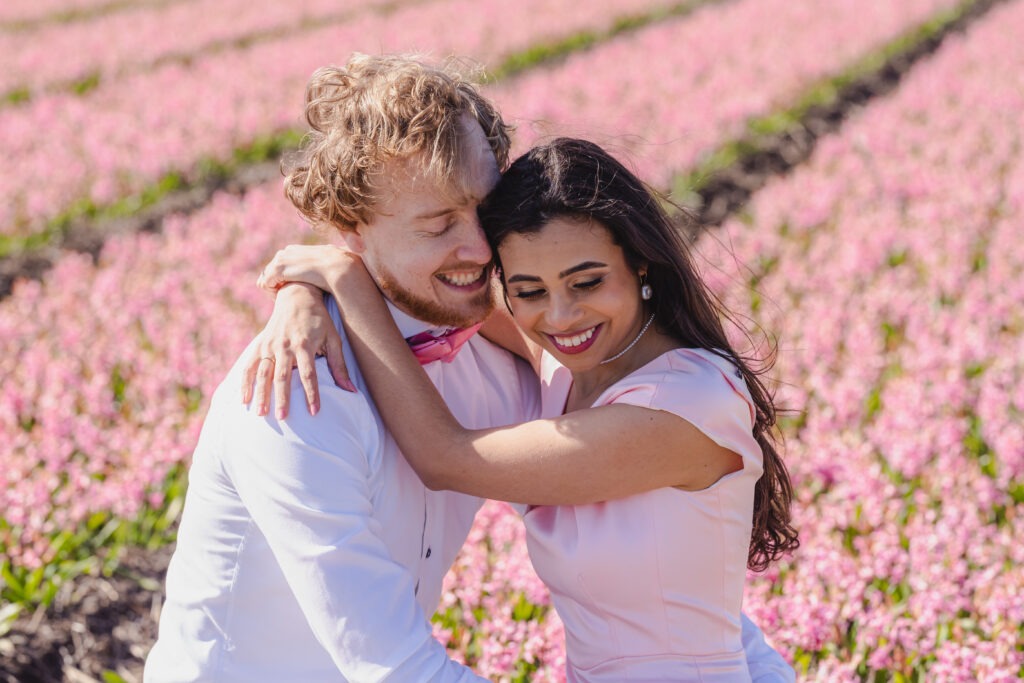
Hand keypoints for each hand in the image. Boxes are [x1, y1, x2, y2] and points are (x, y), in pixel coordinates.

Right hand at [241, 283, 354, 418]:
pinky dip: (245, 383)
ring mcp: (270, 345)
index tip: (314, 412)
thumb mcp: (333, 339)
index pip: (308, 374)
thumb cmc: (319, 320)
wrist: (296, 297)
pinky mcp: (260, 345)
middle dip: (282, 398)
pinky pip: (249, 366)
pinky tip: (244, 399)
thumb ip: (339, 365)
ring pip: (263, 373)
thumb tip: (351, 390)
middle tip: (283, 418)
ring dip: (261, 394)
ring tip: (261, 414)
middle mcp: (285, 345)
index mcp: (305, 344)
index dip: (311, 394)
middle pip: (283, 376)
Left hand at [256, 244, 350, 292]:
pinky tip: (282, 299)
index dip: (283, 279)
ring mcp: (281, 260)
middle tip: (285, 297)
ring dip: (273, 290)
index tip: (291, 290)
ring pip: (266, 278)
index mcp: (295, 251)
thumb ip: (318, 269)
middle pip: (270, 270)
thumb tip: (320, 276)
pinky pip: (265, 284)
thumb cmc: (336, 270)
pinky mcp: (278, 268)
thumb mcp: (325, 267)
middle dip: (276, 284)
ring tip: (284, 300)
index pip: (280, 265)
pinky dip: (271, 293)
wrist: (338, 267)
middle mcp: (286, 252)